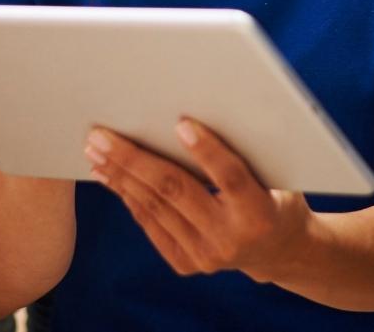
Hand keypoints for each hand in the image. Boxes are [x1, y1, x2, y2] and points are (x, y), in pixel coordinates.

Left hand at [85, 121, 312, 281]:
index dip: (207, 150)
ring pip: (155, 207)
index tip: (181, 122)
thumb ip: (246, 148)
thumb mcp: (278, 171)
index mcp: (259, 212)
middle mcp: (229, 238)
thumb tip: (199, 109)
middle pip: (176, 191)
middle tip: (102, 134)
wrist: (278, 249)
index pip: (230, 177)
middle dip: (134, 159)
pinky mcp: (186, 264)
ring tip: (95, 149)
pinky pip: (151, 223)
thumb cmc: (276, 192)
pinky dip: (129, 196)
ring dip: (121, 175)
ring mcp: (205, 255)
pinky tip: (110, 176)